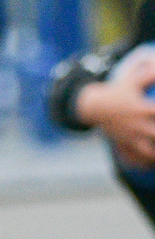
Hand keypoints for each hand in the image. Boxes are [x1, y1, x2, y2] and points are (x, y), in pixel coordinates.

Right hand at [74, 50, 154, 167]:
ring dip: (154, 154)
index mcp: (143, 109)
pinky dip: (142, 163)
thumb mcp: (130, 80)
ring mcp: (130, 136)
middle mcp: (138, 124)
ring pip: (148, 151)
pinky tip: (149, 164)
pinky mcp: (124, 143)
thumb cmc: (115, 91)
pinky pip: (134, 157)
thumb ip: (147, 74)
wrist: (91, 105)